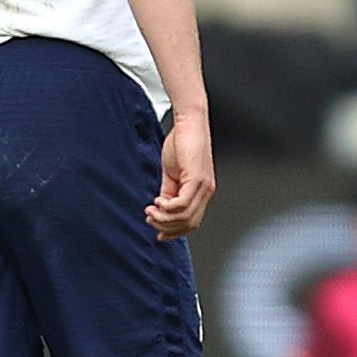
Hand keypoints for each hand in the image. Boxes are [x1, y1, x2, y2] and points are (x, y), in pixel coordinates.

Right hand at [148, 108, 216, 237]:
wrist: (189, 122)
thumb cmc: (182, 142)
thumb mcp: (172, 173)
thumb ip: (168, 191)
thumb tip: (161, 208)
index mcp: (202, 191)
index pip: (192, 222)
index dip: (175, 232)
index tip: (159, 233)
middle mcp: (206, 191)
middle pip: (189, 224)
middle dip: (166, 227)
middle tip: (150, 219)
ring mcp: (203, 186)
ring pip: (184, 217)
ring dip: (163, 218)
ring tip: (151, 210)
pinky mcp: (197, 178)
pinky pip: (182, 204)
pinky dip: (167, 207)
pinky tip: (157, 201)